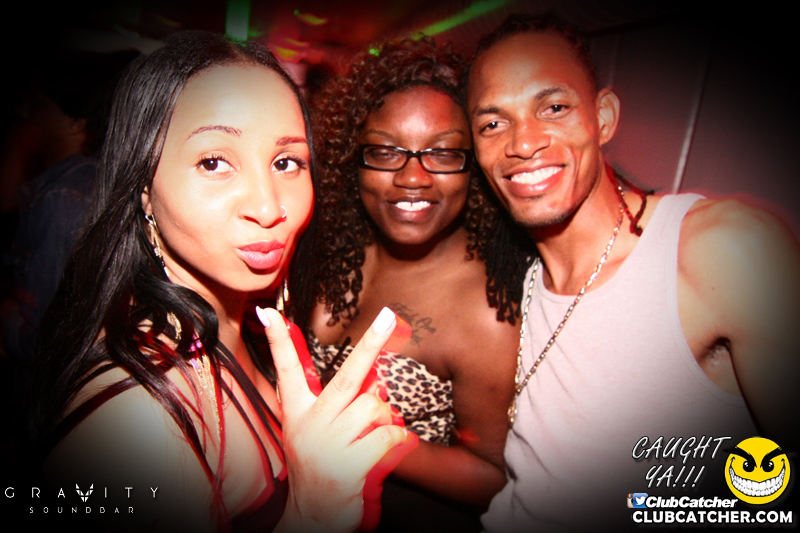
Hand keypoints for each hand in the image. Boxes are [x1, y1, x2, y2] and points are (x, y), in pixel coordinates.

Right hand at [258, 306, 415, 531]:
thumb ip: (338, 401)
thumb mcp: (314, 431)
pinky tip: (387, 451)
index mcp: (298, 413)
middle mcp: (310, 424)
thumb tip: (374, 370)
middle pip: (347, 376)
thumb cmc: (320, 469)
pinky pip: (387, 435)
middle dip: (371, 344)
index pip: (286, 370)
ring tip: (372, 436)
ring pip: (374, 407)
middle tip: (389, 317)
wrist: (314, 518)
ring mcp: (328, 444)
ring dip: (383, 419)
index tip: (270, 314)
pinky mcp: (349, 463)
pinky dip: (395, 441)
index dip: (279, 342)